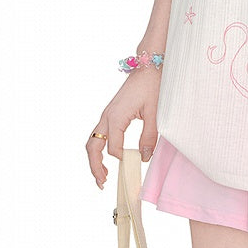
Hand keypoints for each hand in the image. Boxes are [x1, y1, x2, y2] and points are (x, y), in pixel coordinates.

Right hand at [86, 66, 161, 189]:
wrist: (150, 64)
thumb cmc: (153, 84)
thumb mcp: (155, 112)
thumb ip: (149, 136)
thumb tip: (143, 158)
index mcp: (116, 116)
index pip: (113, 147)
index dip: (122, 160)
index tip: (132, 167)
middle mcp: (107, 116)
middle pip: (92, 146)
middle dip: (95, 166)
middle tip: (103, 183)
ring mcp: (108, 113)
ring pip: (93, 140)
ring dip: (95, 158)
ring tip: (103, 175)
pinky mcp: (112, 112)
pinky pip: (100, 133)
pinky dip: (100, 148)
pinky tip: (110, 156)